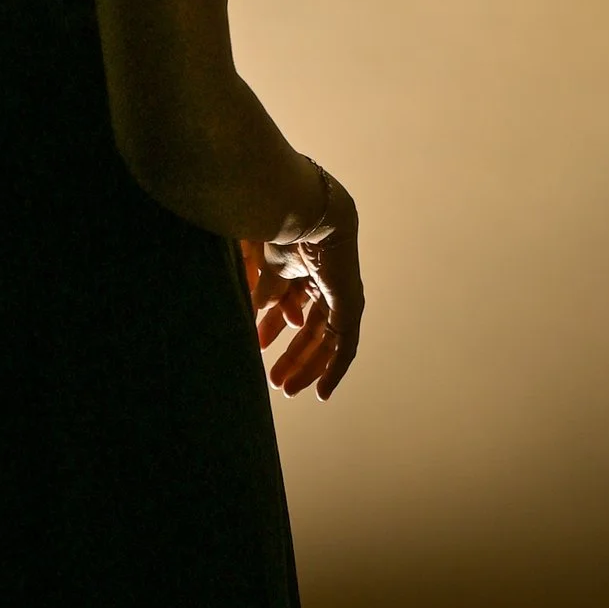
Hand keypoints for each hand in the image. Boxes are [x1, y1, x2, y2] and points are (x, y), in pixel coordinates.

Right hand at [243, 181, 362, 399]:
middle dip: (291, 355)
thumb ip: (268, 294)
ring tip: (285, 388)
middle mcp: (327, 287)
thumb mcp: (270, 272)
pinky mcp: (350, 307)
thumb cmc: (284, 232)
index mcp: (307, 275)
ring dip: (306, 367)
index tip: (258, 350)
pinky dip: (334, 370)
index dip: (277, 332)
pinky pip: (345, 347)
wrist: (306, 215)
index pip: (295, 311)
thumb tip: (259, 314)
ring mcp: (342, 298)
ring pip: (326, 343)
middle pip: (311, 331)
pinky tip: (321, 391)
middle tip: (273, 381)